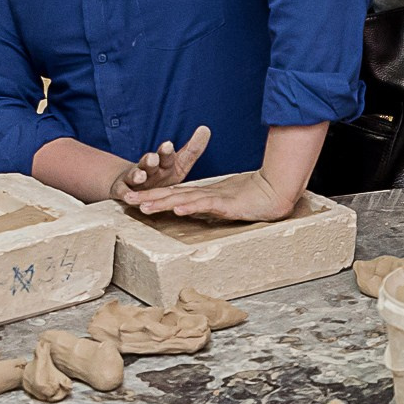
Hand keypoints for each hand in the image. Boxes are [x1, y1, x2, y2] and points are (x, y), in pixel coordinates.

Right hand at [106, 126, 210, 203]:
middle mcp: (149, 169)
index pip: (167, 156)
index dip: (167, 151)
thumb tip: (206, 128)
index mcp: (164, 164)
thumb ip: (192, 150)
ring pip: (136, 175)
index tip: (169, 144)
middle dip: (151, 160)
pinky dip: (126, 194)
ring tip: (141, 175)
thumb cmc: (161, 174)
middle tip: (153, 158)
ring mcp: (135, 179)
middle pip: (150, 163)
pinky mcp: (124, 191)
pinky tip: (128, 196)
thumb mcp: (178, 164)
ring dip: (138, 175)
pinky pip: (124, 192)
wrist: (131, 183)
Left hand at [129, 169, 296, 221]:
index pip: (174, 195)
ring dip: (162, 202)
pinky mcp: (226, 203)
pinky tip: (176, 208)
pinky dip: (190, 205)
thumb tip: (197, 213)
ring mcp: (214, 197)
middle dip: (148, 197)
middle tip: (127, 199)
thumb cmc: (255, 197)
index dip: (154, 196)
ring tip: (143, 205)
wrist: (277, 190)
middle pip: (171, 195)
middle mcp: (205, 194)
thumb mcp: (227, 203)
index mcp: (204, 194)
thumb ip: (212, 207)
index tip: (135, 199)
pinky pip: (205, 204)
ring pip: (183, 198)